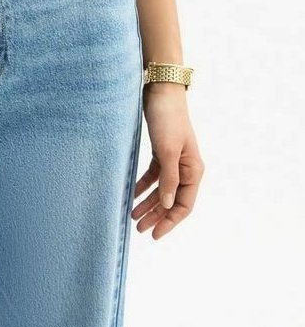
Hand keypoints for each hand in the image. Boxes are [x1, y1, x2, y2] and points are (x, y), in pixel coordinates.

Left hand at [131, 84, 203, 239]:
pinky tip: (132, 195)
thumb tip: (169, 205)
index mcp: (193, 170)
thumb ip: (169, 179)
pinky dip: (143, 186)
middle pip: (172, 200)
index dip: (170, 221)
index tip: (154, 234)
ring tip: (133, 216)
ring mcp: (174, 160)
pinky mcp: (162, 152)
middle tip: (139, 229)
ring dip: (149, 203)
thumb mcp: (167, 151)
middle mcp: (186, 168)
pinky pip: (154, 176)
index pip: (184, 205)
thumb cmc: (167, 119)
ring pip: (162, 190)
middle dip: (156, 216)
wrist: (160, 92)